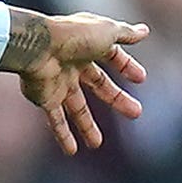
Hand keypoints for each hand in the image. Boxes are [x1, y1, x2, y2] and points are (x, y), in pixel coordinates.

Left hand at [0, 9, 149, 153]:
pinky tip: (72, 151)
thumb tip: (145, 31)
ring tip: (96, 144)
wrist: (36, 46)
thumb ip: (125, 33)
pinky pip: (55, 120)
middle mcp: (72, 64)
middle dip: (117, 98)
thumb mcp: (105, 31)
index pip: (110, 56)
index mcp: (86, 46)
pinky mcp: (45, 97)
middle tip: (137, 112)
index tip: (141, 79)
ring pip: (76, 107)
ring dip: (86, 126)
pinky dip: (63, 135)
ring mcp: (58, 82)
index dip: (126, 66)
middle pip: (99, 84)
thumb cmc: (72, 35)